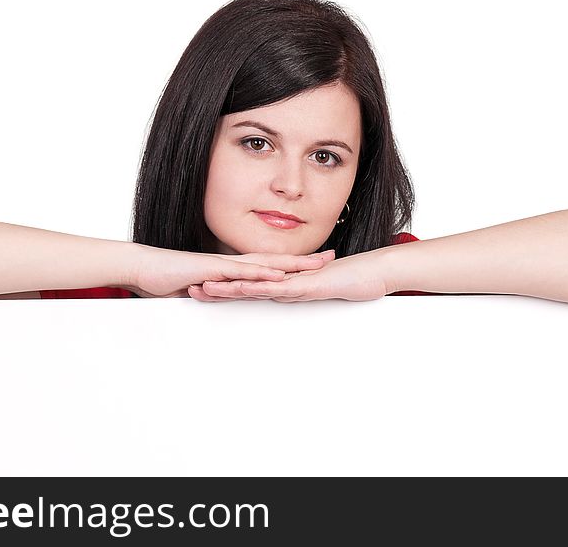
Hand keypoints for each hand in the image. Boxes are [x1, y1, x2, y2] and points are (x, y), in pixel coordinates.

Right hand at [124, 245, 336, 297]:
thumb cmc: (165, 277)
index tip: (314, 264)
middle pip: (274, 260)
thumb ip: (213, 293)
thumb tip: (221, 299)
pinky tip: (278, 274)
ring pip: (264, 263)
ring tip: (315, 264)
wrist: (142, 267)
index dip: (291, 264)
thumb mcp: (197, 289)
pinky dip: (260, 273)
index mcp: (230, 268)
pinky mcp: (211, 270)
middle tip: (330, 258)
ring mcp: (222, 265)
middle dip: (302, 260)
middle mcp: (231, 263)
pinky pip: (241, 271)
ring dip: (289, 264)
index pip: (267, 265)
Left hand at [187, 249, 389, 302]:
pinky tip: (245, 290)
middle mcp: (287, 279)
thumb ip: (302, 291)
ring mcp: (297, 280)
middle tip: (190, 291)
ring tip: (205, 291)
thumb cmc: (354, 280)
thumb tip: (288, 296)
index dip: (226, 289)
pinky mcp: (308, 284)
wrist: (378, 270)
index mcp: (287, 282)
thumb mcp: (320, 290)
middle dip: (218, 288)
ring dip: (231, 288)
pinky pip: (281, 288)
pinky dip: (262, 289)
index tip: (204, 291)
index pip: (250, 287)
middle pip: (246, 285)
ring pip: (257, 285)